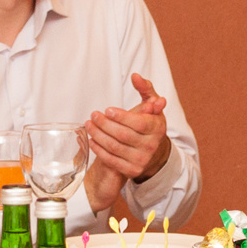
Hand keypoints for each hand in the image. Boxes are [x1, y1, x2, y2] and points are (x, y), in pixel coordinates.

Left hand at [84, 74, 173, 211]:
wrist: (154, 152)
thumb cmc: (149, 124)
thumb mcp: (151, 105)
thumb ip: (145, 88)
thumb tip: (135, 76)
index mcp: (157, 128)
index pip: (138, 123)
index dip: (121, 117)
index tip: (107, 110)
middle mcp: (151, 146)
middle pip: (123, 135)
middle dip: (105, 124)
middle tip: (93, 116)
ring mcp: (142, 160)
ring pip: (114, 147)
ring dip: (98, 136)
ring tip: (89, 125)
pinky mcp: (132, 170)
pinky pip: (111, 160)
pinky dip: (99, 150)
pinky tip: (91, 140)